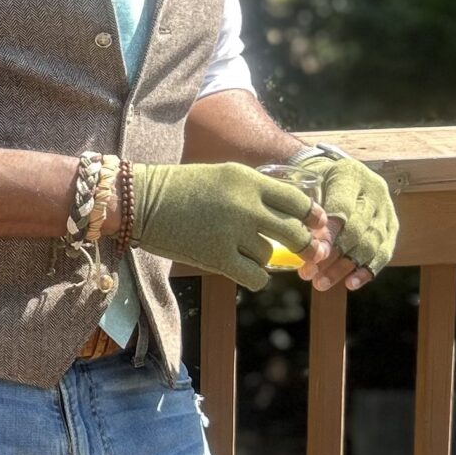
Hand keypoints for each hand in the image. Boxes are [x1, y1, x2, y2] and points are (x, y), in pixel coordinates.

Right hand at [128, 161, 323, 290]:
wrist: (141, 201)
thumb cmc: (182, 189)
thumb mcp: (224, 177)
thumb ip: (256, 192)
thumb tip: (291, 215)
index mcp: (249, 180)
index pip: (297, 201)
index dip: (311, 217)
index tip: (315, 225)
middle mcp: (246, 204)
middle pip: (294, 232)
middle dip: (304, 245)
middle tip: (306, 252)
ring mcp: (232, 232)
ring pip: (271, 256)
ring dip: (263, 258)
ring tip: (243, 252)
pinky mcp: (217, 257)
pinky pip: (256, 277)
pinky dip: (255, 278)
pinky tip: (245, 271)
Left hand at [270, 151, 398, 283]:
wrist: (336, 171)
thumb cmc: (314, 180)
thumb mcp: (307, 183)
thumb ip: (307, 211)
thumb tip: (303, 244)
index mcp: (350, 175)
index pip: (343, 209)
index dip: (329, 233)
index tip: (312, 253)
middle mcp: (374, 190)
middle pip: (357, 230)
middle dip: (332, 256)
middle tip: (308, 274)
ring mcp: (386, 209)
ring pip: (371, 244)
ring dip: (345, 267)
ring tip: (321, 283)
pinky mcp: (392, 225)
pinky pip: (384, 252)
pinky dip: (367, 271)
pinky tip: (350, 284)